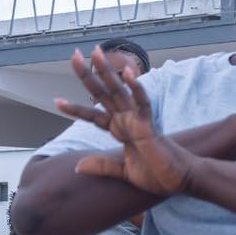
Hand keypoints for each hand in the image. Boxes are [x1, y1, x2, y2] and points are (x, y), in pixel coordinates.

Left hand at [56, 46, 202, 195]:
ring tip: (96, 53)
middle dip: (88, 75)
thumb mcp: (123, 172)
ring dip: (108, 72)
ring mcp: (137, 120)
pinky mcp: (149, 126)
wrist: (178, 181)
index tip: (56, 100)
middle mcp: (126, 120)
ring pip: (120, 91)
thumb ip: (102, 167)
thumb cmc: (156, 175)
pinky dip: (136, 88)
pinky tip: (128, 74)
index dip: (75, 108)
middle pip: (103, 93)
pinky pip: (143, 104)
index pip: (93, 115)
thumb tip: (78, 167)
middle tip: (74, 55)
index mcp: (120, 129)